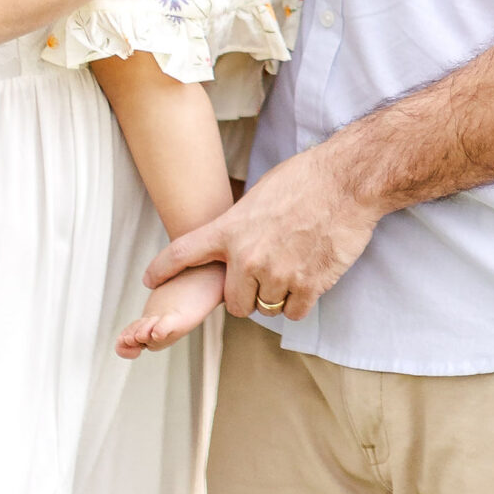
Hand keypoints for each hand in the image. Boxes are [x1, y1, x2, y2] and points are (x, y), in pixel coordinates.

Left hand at [143, 140, 381, 322]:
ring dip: (277, 296)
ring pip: (266, 309)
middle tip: (265, 274)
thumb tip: (234, 244)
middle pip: (234, 304)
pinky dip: (300, 302)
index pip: (184, 253)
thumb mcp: (258, 195)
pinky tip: (309, 277)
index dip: (163, 269)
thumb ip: (240, 226)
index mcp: (230, 229)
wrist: (345, 182)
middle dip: (247, 295)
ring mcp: (277, 274)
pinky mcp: (307, 286)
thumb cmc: (305, 180)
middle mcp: (248, 256)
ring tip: (293, 265)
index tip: (149, 279)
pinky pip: (293, 314)